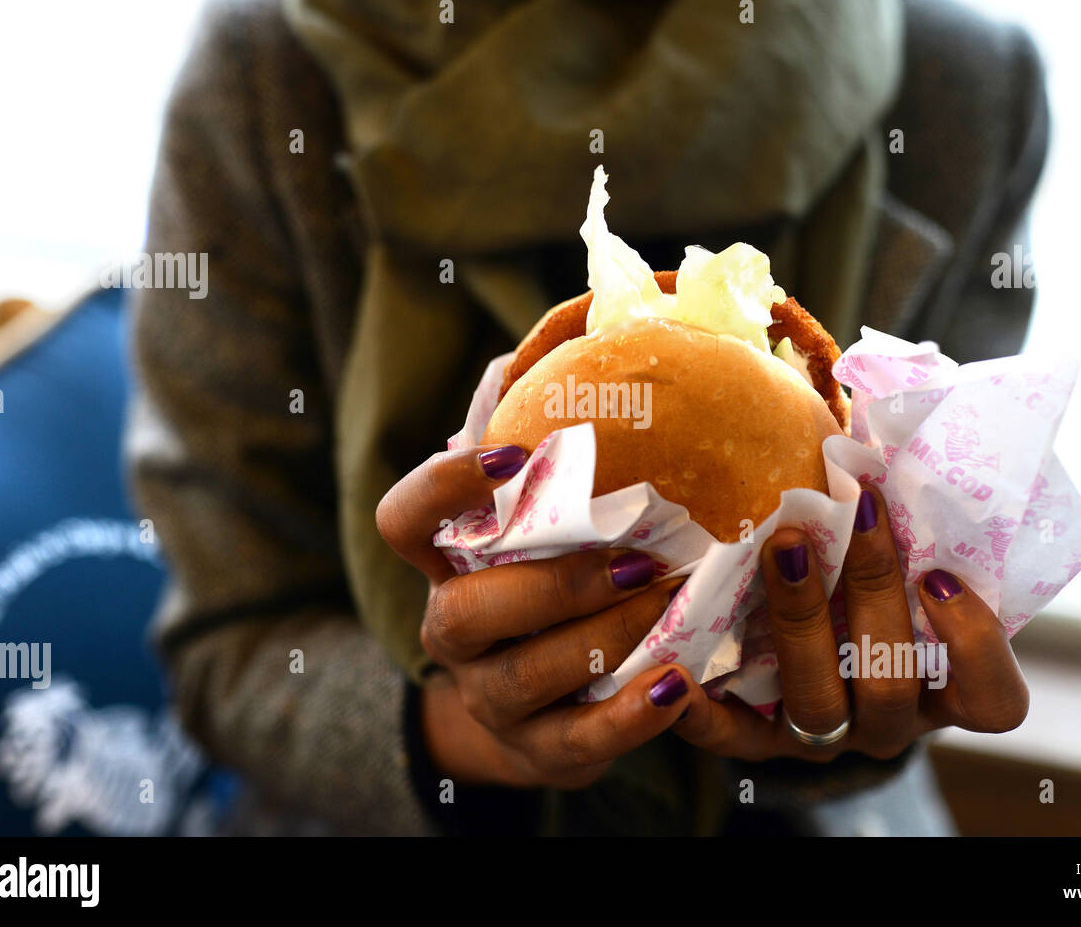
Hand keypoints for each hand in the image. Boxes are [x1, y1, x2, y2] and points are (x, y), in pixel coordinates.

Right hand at [377, 445, 692, 788]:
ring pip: (525, 674)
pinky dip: (630, 717)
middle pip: (465, 610)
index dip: (440, 489)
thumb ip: (553, 447)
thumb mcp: (553, 524)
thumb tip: (575, 331)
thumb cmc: (563, 583)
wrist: (559, 704)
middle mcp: (451, 631)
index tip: (510, 457)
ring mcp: (487, 696)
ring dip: (604, 635)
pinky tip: (678, 685)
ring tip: (670, 604)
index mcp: (447, 564)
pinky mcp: (538, 749)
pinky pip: (577, 741)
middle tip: (638, 557)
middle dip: (554, 583)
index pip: (402, 522)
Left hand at [673, 482, 1028, 761]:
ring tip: (780, 546)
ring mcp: (824, 735)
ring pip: (819, 707)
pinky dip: (699, 711)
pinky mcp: (756, 738)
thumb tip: (868, 388)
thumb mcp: (892, 532)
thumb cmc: (860, 559)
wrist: (798, 625)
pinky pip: (728, 739)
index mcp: (943, 686)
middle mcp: (889, 719)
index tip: (938, 574)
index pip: (991, 699)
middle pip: (891, 687)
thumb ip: (895, 487)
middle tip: (850, 511)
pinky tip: (671, 671)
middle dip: (871, 595)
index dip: (976, 647)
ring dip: (800, 622)